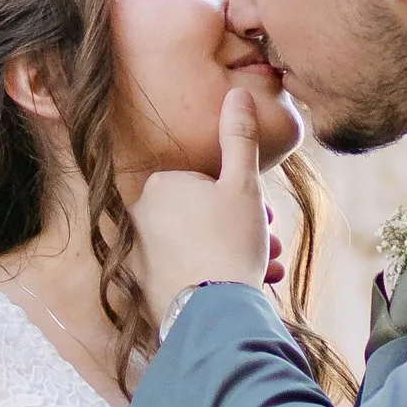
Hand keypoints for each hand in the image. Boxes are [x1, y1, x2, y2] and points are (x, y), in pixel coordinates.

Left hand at [132, 88, 269, 326]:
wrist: (215, 313)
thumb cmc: (230, 243)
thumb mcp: (243, 184)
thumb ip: (239, 137)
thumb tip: (238, 93)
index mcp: (158, 185)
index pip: (204, 182)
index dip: (238, 198)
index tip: (263, 215)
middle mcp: (139, 216)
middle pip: (201, 213)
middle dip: (240, 227)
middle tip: (268, 242)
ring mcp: (138, 252)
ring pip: (196, 243)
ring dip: (234, 252)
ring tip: (262, 268)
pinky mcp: (143, 285)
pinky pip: (183, 270)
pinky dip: (212, 274)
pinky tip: (239, 285)